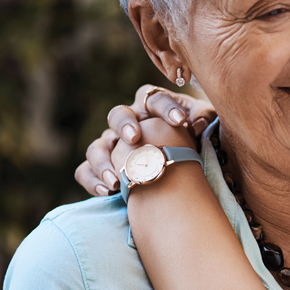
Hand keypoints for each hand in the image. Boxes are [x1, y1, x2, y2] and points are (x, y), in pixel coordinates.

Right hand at [74, 85, 215, 196]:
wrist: (180, 164)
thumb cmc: (191, 138)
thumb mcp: (202, 124)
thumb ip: (203, 117)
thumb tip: (198, 123)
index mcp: (151, 107)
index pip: (154, 98)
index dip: (166, 107)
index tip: (180, 121)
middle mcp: (128, 123)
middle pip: (117, 115)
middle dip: (124, 124)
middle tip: (134, 138)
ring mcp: (111, 144)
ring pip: (97, 146)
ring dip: (104, 161)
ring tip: (117, 179)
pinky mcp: (102, 166)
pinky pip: (85, 171)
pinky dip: (92, 180)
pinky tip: (107, 191)